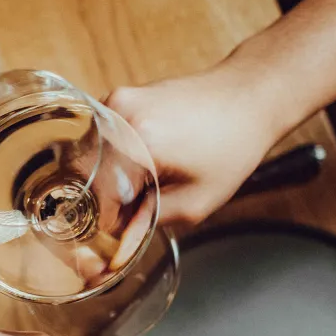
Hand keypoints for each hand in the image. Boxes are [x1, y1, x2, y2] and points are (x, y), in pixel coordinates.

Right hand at [105, 61, 295, 226]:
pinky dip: (114, 153)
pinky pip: (100, 137)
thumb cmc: (233, 145)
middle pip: (86, 173)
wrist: (249, 96)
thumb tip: (116, 240)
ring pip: (89, 155)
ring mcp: (117, 101)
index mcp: (138, 143)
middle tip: (136, 204)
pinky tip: (145, 156)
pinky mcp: (120, 96)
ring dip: (107, 174)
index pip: (96, 197)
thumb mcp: (197, 201)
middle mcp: (120, 116)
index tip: (122, 229)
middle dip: (104, 196)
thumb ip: (149, 223)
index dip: (107, 220)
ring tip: (144, 177)